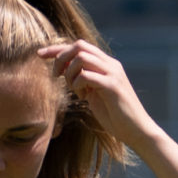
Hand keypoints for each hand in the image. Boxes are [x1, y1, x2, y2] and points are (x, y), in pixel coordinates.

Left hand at [39, 39, 153, 152]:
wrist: (137, 131)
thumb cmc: (115, 116)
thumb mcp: (95, 95)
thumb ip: (84, 82)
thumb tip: (66, 73)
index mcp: (107, 64)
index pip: (80, 46)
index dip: (57, 49)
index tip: (40, 55)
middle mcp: (111, 64)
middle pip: (79, 46)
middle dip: (60, 57)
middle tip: (55, 75)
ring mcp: (113, 73)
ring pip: (82, 57)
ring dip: (70, 72)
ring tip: (73, 89)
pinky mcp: (113, 86)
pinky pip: (87, 75)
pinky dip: (78, 83)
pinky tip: (83, 95)